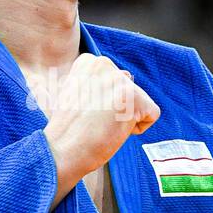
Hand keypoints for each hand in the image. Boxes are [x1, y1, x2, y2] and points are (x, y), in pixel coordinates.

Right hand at [42, 54, 159, 209]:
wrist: (60, 150)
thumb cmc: (67, 130)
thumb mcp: (75, 93)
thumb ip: (97, 84)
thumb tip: (123, 80)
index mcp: (89, 61)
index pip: (115, 81)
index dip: (105, 103)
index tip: (87, 113)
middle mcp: (104, 63)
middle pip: (129, 90)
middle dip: (118, 108)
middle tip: (95, 121)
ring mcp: (119, 79)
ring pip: (140, 102)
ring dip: (126, 118)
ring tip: (102, 125)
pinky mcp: (134, 97)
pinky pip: (152, 114)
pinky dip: (138, 129)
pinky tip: (114, 130)